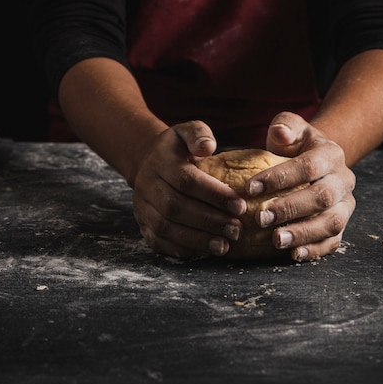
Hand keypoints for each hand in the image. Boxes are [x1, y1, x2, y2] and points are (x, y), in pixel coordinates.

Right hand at [132, 121, 246, 258]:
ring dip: (197, 239)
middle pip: (176, 207)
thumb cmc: (178, 148)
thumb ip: (199, 134)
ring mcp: (142, 207)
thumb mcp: (187, 132)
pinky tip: (205, 252)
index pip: (186, 180)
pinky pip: (159, 241)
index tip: (240, 205)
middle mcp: (147, 185)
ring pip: (166, 228)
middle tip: (237, 229)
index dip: (214, 194)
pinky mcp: (142, 224)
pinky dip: (183, 249)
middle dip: (209, 221)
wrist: (147, 162)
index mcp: (160, 162)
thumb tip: (208, 147)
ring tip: (224, 245)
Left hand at [247, 111, 355, 261]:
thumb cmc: (295, 146)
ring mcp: (345, 205)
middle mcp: (344, 181)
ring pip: (332, 223)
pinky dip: (314, 250)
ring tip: (276, 240)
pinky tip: (292, 254)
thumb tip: (279, 132)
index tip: (250, 187)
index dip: (280, 177)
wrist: (316, 164)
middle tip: (260, 218)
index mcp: (332, 154)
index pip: (309, 166)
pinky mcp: (342, 226)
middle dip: (290, 208)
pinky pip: (333, 242)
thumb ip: (284, 126)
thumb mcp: (290, 128)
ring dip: (304, 233)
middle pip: (322, 197)